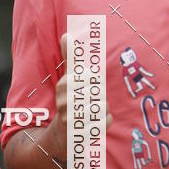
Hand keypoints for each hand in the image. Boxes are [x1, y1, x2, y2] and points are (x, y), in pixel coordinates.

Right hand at [49, 33, 112, 161]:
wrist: (62, 133)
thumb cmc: (70, 100)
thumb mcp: (68, 78)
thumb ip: (70, 57)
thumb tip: (67, 34)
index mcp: (64, 85)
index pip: (93, 76)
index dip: (95, 81)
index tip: (86, 86)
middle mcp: (64, 101)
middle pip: (100, 91)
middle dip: (100, 96)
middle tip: (88, 102)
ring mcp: (71, 119)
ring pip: (104, 106)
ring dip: (102, 109)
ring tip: (90, 112)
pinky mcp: (81, 134)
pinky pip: (105, 122)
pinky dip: (104, 122)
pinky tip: (93, 123)